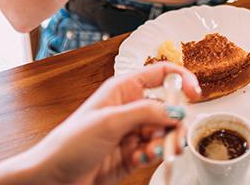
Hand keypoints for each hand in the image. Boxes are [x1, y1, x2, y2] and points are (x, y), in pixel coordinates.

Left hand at [25, 63, 202, 184]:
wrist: (53, 178)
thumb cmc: (69, 143)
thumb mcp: (110, 121)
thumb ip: (146, 113)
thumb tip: (175, 111)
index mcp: (123, 89)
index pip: (160, 74)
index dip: (181, 79)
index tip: (196, 93)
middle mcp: (129, 108)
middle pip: (168, 108)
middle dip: (174, 122)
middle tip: (175, 137)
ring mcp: (131, 132)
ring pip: (164, 132)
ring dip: (163, 143)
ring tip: (152, 152)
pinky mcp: (132, 155)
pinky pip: (154, 152)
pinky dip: (152, 156)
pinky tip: (139, 159)